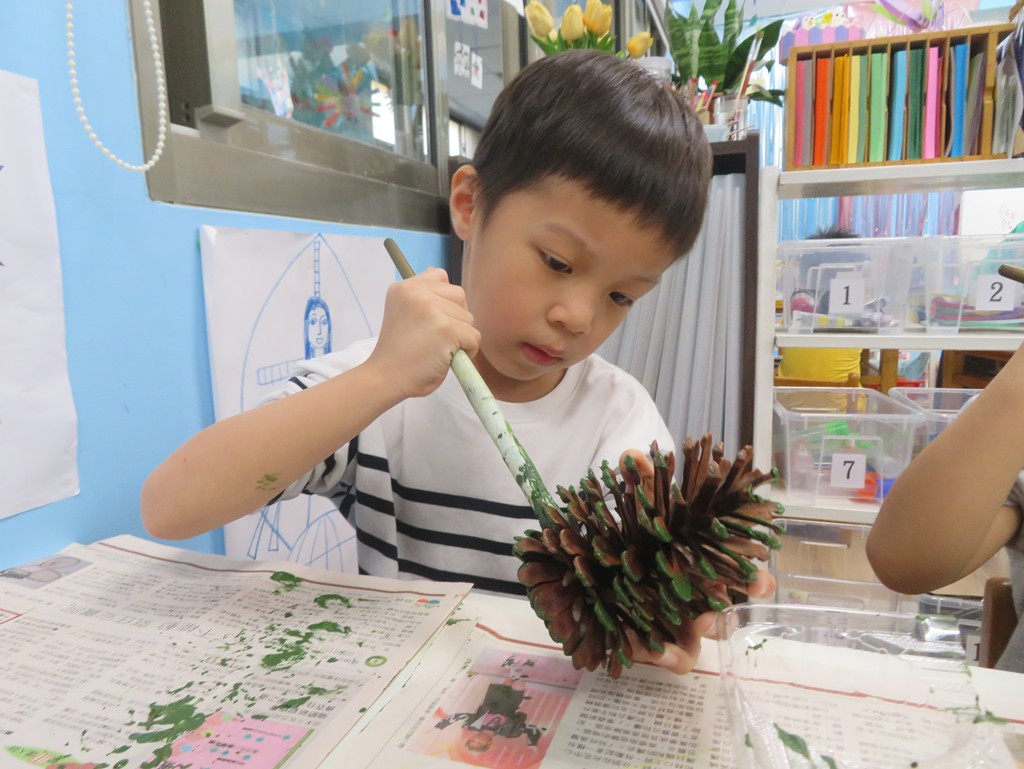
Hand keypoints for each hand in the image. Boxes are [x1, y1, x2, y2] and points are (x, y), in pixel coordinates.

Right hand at [369, 268, 481, 398]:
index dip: (443, 299)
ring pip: (469, 318)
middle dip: (456, 317)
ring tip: (439, 350)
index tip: (431, 320)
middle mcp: (416, 293)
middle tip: (437, 338)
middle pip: (459, 295)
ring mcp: (432, 309)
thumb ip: (421, 296)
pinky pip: (474, 337)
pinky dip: (467, 351)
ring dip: (461, 336)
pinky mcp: (446, 329)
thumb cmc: (398, 353)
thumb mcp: (402, 312)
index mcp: (403, 288)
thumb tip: (441, 274)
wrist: (385, 378)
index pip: (439, 276)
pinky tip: (447, 358)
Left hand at [616, 448, 777, 674]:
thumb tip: (634, 456)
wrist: (601, 561)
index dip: (756, 580)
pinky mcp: (660, 645)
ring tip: (690, 623)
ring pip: (704, 641)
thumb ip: (637, 478)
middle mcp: (702, 597)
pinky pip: (669, 658)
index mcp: (707, 563)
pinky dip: (660, 654)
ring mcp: (682, 624)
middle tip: (720, 605)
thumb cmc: (638, 528)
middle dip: (730, 611)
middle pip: (730, 612)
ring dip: (698, 633)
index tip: (760, 581)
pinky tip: (645, 646)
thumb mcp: (636, 499)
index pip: (745, 575)